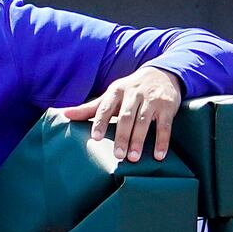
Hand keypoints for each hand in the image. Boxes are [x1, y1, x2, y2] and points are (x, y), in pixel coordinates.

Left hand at [62, 64, 184, 162]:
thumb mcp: (111, 95)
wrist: (163, 73)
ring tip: (133, 158)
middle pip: (126, 117)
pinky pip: (164, 125)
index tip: (96, 137)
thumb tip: (64, 114)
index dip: (101, 122)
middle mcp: (134, 94)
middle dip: (122, 136)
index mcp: (116, 91)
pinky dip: (162, 141)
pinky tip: (159, 155)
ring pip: (144, 121)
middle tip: (118, 155)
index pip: (106, 107)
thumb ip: (90, 108)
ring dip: (139, 140)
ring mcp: (152, 100)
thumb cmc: (130, 89)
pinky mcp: (167, 107)